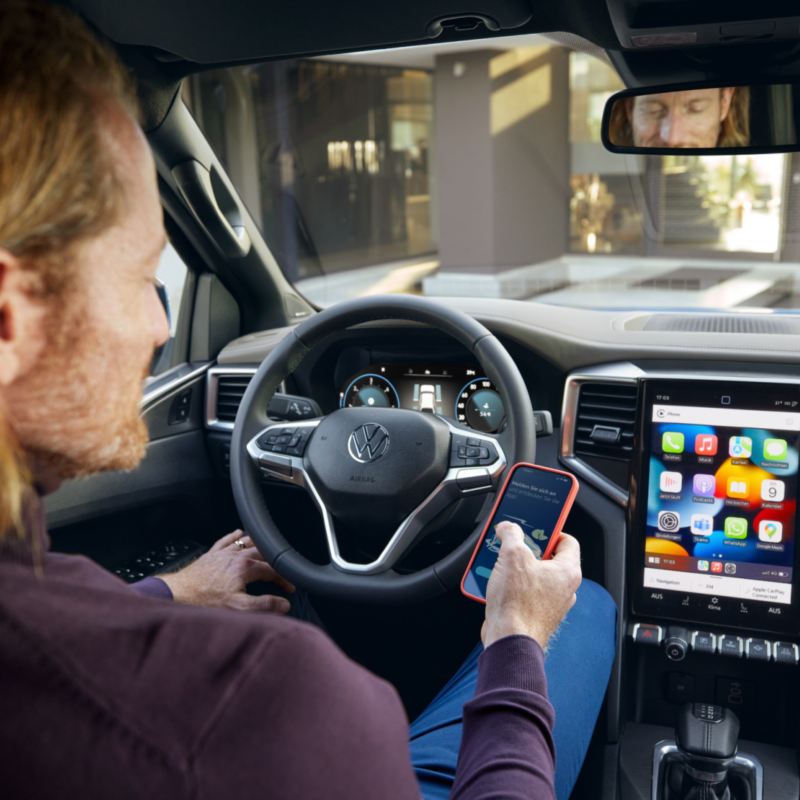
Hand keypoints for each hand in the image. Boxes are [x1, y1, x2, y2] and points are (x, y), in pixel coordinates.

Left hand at [159, 530, 294, 612]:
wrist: (178, 594)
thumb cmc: (205, 601)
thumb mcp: (238, 607)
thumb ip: (264, 605)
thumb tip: (283, 604)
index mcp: (245, 567)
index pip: (272, 570)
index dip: (283, 579)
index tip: (288, 588)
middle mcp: (235, 556)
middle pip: (262, 552)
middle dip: (274, 561)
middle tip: (280, 571)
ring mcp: (223, 553)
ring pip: (246, 542)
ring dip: (259, 545)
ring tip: (267, 549)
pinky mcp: (211, 554)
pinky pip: (226, 539)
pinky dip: (235, 536)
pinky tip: (239, 533)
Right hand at [481, 522, 580, 649]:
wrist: (509, 640)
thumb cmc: (518, 604)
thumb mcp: (512, 555)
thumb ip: (511, 535)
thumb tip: (508, 527)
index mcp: (567, 571)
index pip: (568, 541)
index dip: (551, 530)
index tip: (536, 526)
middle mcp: (564, 589)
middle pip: (548, 558)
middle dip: (528, 549)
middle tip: (514, 544)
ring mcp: (551, 604)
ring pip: (535, 576)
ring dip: (517, 567)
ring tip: (501, 563)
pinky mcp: (536, 615)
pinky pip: (526, 592)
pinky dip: (513, 585)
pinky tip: (497, 582)